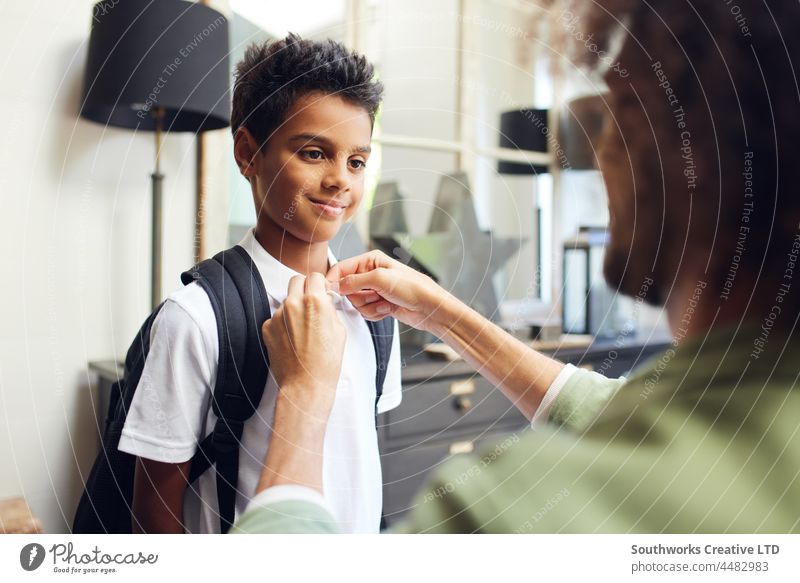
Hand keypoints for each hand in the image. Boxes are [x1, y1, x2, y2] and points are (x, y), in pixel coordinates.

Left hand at [261, 273, 345, 418]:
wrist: (306, 384)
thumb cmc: (326, 362)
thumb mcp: (339, 331)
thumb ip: (329, 309)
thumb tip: (324, 301)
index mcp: (314, 302)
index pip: (314, 276)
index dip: (320, 284)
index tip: (321, 292)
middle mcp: (293, 304)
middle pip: (296, 281)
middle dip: (304, 288)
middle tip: (311, 303)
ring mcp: (277, 316)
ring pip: (286, 300)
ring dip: (294, 308)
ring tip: (303, 329)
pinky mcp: (267, 328)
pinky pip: (276, 317)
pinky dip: (283, 324)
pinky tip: (292, 339)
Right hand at [325, 250, 449, 332]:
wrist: (430, 308)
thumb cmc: (414, 288)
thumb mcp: (381, 279)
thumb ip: (355, 281)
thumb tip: (335, 284)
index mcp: (371, 260)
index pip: (342, 268)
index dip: (334, 280)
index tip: (329, 292)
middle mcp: (371, 274)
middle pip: (347, 289)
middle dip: (359, 297)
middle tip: (374, 296)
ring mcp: (375, 290)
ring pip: (356, 302)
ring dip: (369, 306)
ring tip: (385, 302)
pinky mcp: (379, 304)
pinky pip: (365, 312)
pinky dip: (375, 313)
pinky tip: (388, 309)